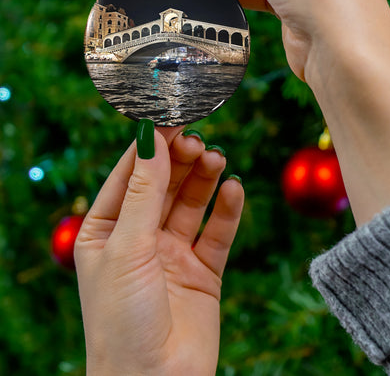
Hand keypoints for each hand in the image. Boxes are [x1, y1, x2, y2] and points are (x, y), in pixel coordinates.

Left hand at [75, 125, 243, 375]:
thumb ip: (144, 192)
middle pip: (164, 184)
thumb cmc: (122, 320)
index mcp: (106, 231)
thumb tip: (152, 139)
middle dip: (180, 160)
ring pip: (192, 203)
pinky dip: (227, 209)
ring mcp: (173, 253)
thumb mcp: (127, 247)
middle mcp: (140, 238)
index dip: (151, 146)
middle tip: (198, 140)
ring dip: (204, 179)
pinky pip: (218, 232)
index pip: (130, 175)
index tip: (171, 117)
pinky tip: (234, 189)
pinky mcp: (203, 270)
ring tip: (216, 159)